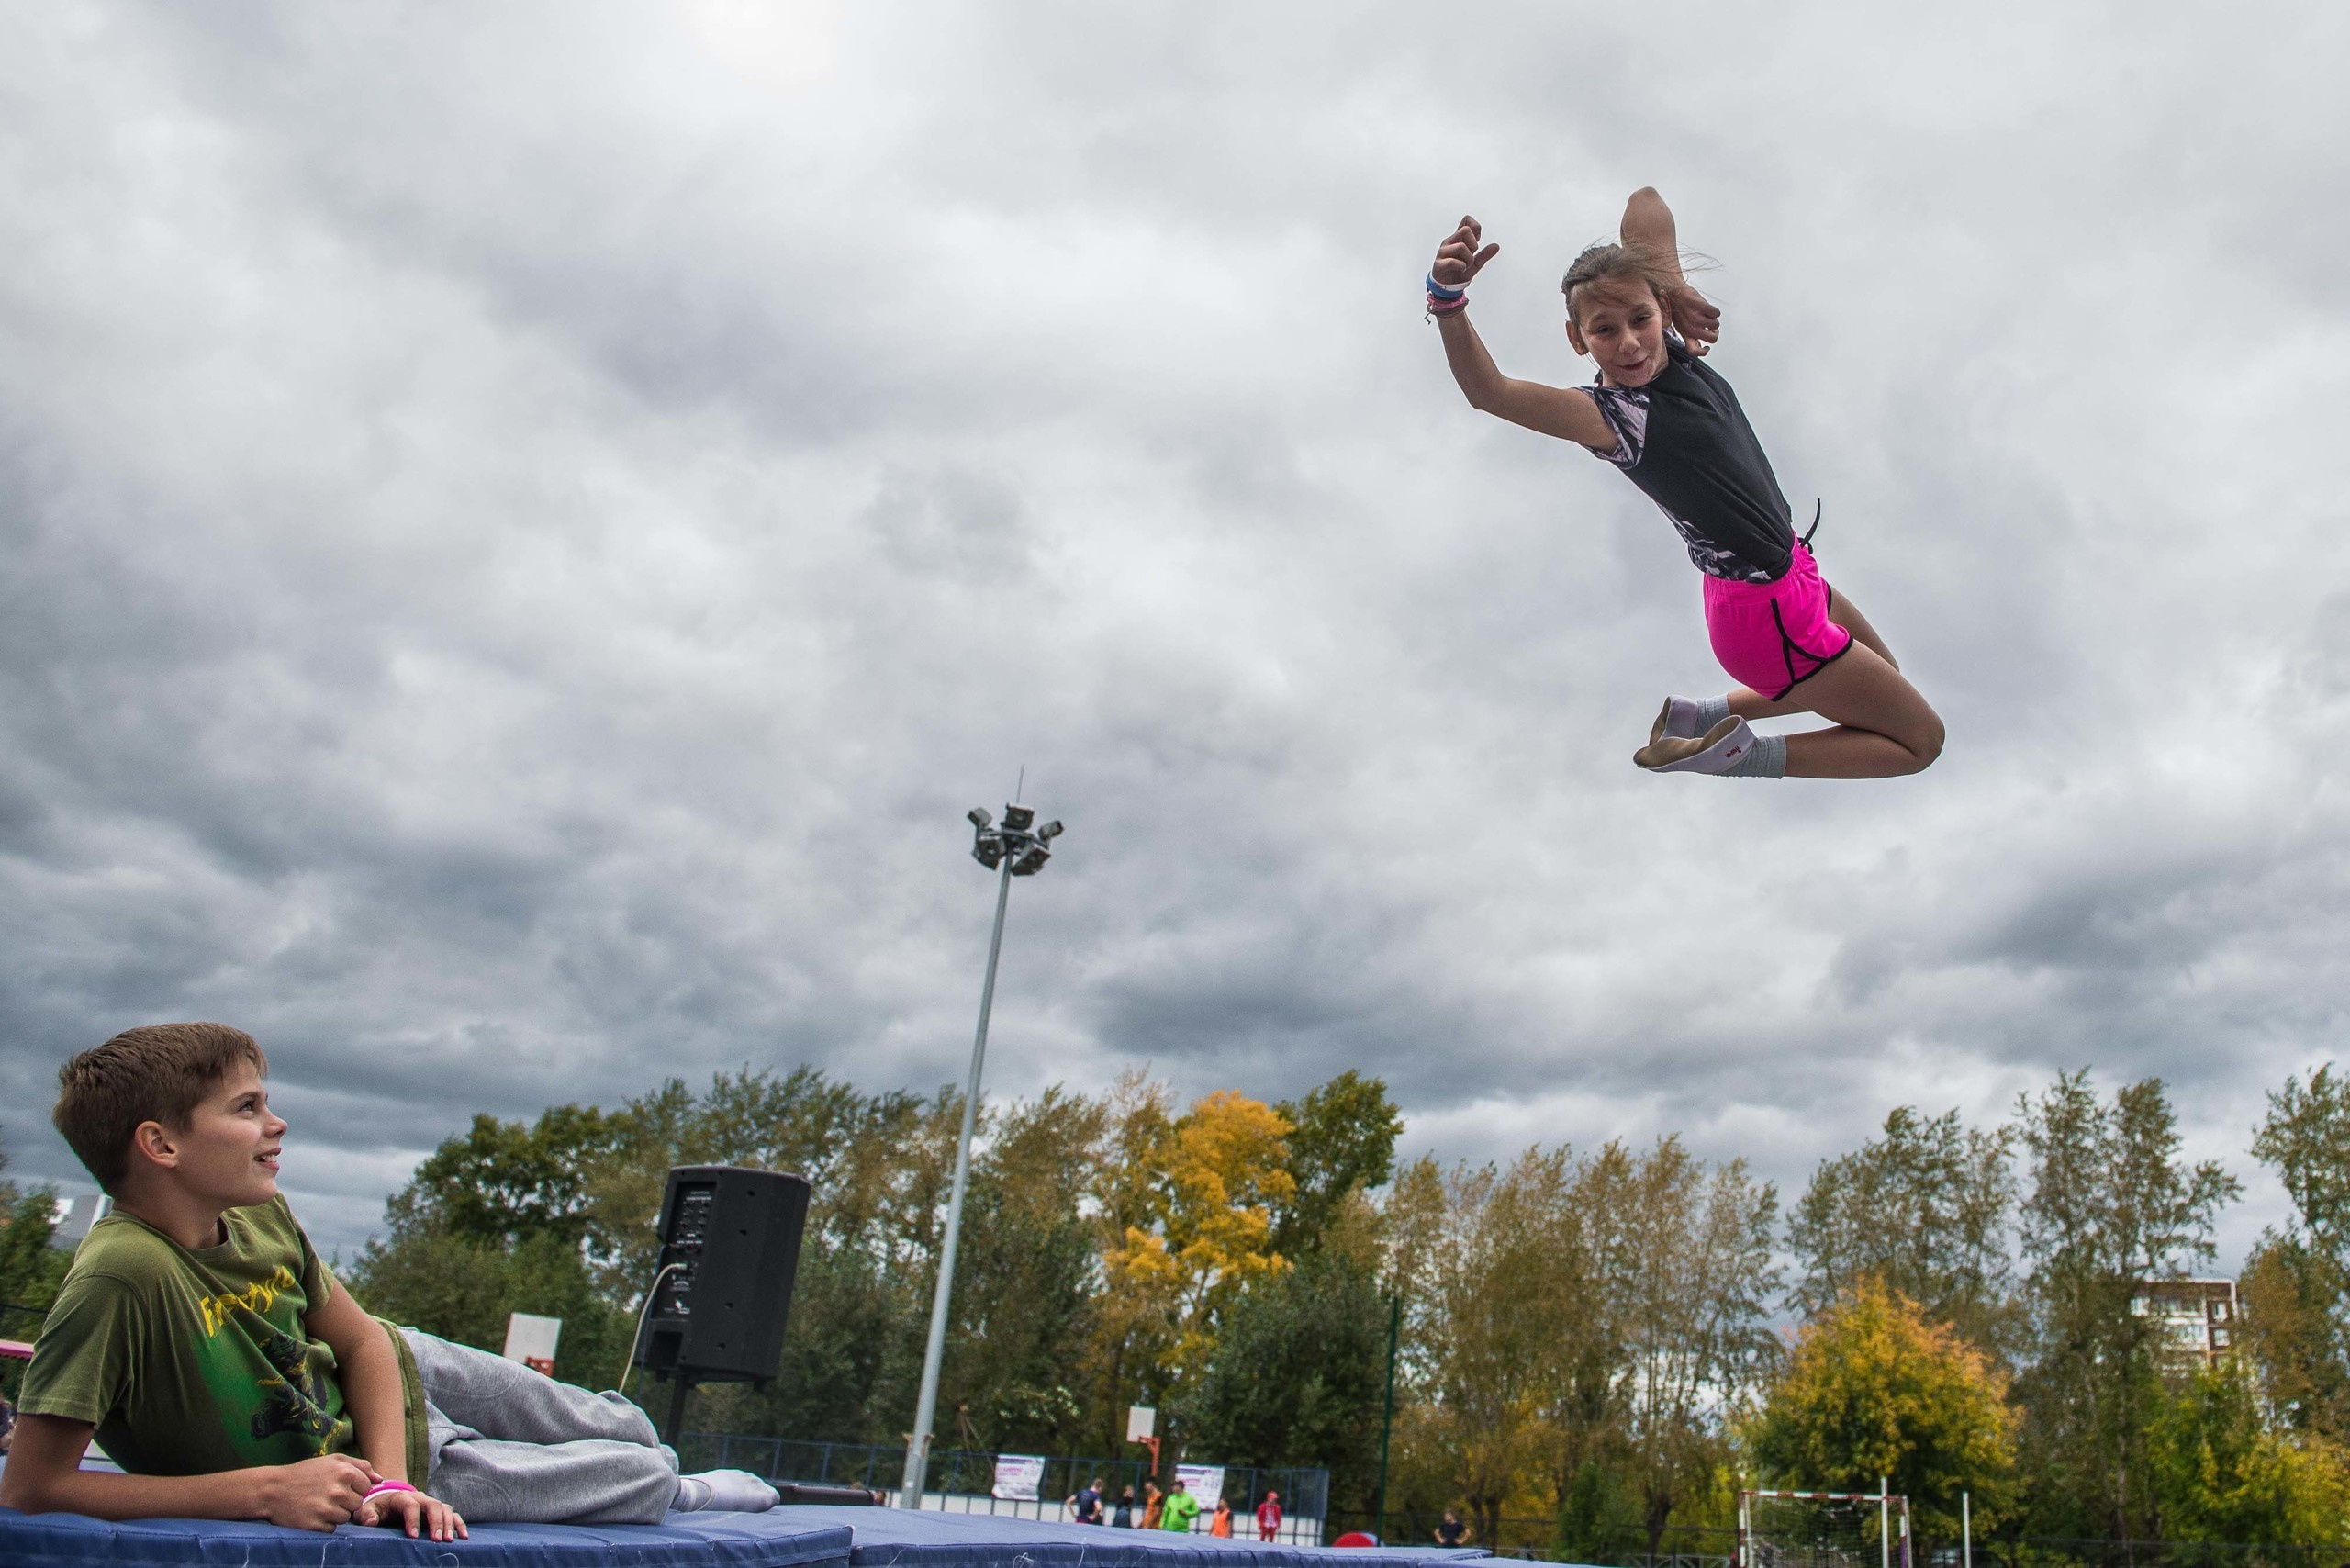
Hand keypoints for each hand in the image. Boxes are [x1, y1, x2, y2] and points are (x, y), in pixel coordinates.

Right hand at [251, 1453, 376, 1532]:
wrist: (272, 1490)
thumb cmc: (305, 1473)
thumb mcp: (333, 1460)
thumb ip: (360, 1466)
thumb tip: (380, 1480)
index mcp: (345, 1472)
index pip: (366, 1487)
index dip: (354, 1487)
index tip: (338, 1485)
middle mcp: (338, 1491)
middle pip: (357, 1504)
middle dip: (345, 1501)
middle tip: (327, 1495)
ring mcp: (326, 1510)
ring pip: (345, 1517)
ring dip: (335, 1513)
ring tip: (318, 1504)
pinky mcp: (316, 1526)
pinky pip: (332, 1529)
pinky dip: (324, 1524)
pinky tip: (312, 1514)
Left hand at [357, 1485, 468, 1541]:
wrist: (387, 1500)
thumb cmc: (377, 1508)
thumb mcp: (367, 1509)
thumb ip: (367, 1514)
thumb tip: (371, 1521)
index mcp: (402, 1497)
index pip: (410, 1506)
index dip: (412, 1520)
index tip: (412, 1536)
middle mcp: (420, 1498)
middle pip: (433, 1505)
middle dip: (436, 1522)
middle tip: (436, 1539)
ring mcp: (431, 1503)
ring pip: (445, 1508)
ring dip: (449, 1523)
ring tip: (448, 1539)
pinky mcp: (438, 1511)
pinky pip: (453, 1514)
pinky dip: (459, 1524)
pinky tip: (463, 1536)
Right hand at [1432, 215, 1498, 290]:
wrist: (1448, 288)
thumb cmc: (1460, 271)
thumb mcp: (1476, 263)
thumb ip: (1485, 254)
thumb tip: (1496, 246)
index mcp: (1457, 238)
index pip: (1467, 220)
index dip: (1476, 228)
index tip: (1476, 241)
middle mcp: (1449, 242)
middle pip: (1466, 230)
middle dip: (1474, 244)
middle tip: (1471, 255)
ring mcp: (1442, 252)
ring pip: (1461, 246)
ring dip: (1469, 258)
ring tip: (1466, 265)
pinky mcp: (1438, 264)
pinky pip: (1452, 261)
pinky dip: (1462, 266)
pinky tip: (1461, 269)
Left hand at [1664, 282, 1719, 354]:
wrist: (1672, 291)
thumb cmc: (1676, 307)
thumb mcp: (1680, 325)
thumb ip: (1689, 335)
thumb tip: (1701, 344)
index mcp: (1684, 333)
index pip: (1694, 350)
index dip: (1703, 352)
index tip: (1707, 348)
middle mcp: (1690, 327)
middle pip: (1711, 338)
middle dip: (1714, 333)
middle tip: (1710, 327)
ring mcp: (1696, 317)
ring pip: (1715, 325)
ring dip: (1713, 319)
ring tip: (1705, 314)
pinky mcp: (1701, 305)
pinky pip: (1716, 313)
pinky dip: (1715, 311)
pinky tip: (1708, 308)